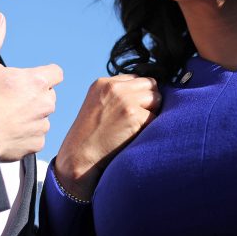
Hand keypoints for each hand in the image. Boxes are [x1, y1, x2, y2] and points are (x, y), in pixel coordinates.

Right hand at [0, 12, 62, 161]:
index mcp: (37, 81)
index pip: (56, 72)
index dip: (45, 74)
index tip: (29, 79)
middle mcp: (45, 103)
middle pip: (49, 94)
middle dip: (36, 94)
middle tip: (13, 97)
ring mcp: (41, 125)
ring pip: (43, 116)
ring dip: (32, 115)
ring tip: (9, 115)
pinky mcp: (35, 144)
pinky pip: (37, 136)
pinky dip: (26, 134)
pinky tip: (9, 130)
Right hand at [54, 74, 160, 199]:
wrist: (79, 157)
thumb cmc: (89, 136)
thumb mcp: (96, 104)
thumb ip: (116, 94)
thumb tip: (145, 92)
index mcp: (103, 83)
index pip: (136, 78)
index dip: (138, 94)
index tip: (132, 108)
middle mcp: (114, 88)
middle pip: (150, 84)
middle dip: (149, 100)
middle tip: (138, 118)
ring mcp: (125, 101)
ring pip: (157, 98)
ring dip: (152, 112)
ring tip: (136, 126)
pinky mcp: (135, 116)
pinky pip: (156, 118)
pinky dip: (150, 128)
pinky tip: (135, 136)